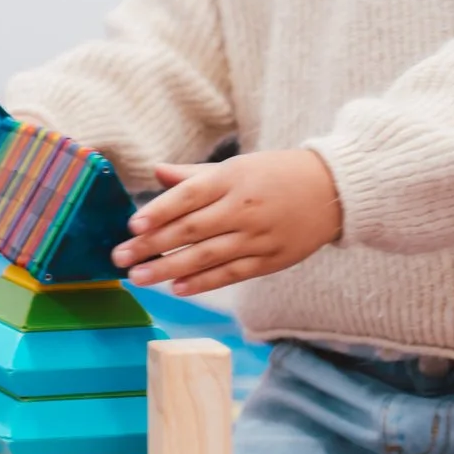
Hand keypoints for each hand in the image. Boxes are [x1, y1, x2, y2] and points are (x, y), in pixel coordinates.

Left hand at [112, 149, 341, 296]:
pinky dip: (204, 282)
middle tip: (120, 257)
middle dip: (152, 245)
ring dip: (170, 269)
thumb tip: (156, 172)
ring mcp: (258, 236)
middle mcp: (243, 208)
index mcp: (232, 179)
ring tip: (139, 277)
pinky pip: (232, 273)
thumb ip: (194, 174)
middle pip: (191, 229)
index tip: (132, 226)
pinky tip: (178, 287)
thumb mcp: (237, 166)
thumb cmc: (275, 175)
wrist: (332, 191)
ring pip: (208, 255)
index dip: (159, 211)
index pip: (188, 197)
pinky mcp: (271, 260)